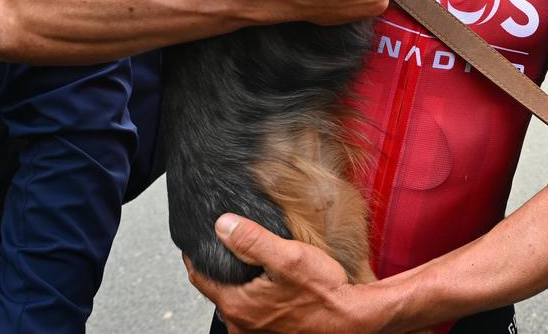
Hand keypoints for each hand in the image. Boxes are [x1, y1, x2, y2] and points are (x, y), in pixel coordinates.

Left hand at [186, 214, 377, 333]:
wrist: (352, 320)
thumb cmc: (325, 294)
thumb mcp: (289, 257)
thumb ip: (252, 240)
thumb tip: (223, 225)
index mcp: (238, 305)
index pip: (199, 278)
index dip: (196, 256)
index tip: (195, 242)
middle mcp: (241, 324)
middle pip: (217, 290)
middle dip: (221, 269)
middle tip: (230, 247)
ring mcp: (255, 333)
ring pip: (236, 301)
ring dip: (240, 284)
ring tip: (253, 264)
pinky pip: (252, 312)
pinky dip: (254, 297)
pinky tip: (271, 286)